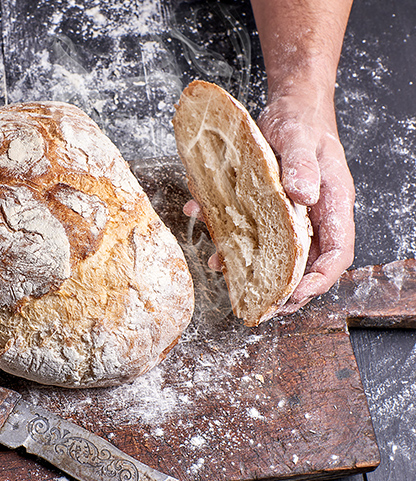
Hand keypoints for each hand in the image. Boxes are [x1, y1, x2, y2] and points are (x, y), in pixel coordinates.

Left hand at [183, 91, 354, 313]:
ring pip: (278, 252)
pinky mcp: (270, 208)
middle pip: (308, 262)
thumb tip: (302, 196)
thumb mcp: (299, 138)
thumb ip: (301, 165)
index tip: (296, 294)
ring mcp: (293, 214)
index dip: (319, 278)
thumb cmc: (300, 121)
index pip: (337, 251)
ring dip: (255, 269)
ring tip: (229, 277)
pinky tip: (209, 237)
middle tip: (263, 306)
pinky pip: (254, 231)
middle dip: (287, 289)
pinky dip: (233, 239)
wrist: (288, 108)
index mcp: (332, 203)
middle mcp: (314, 214)